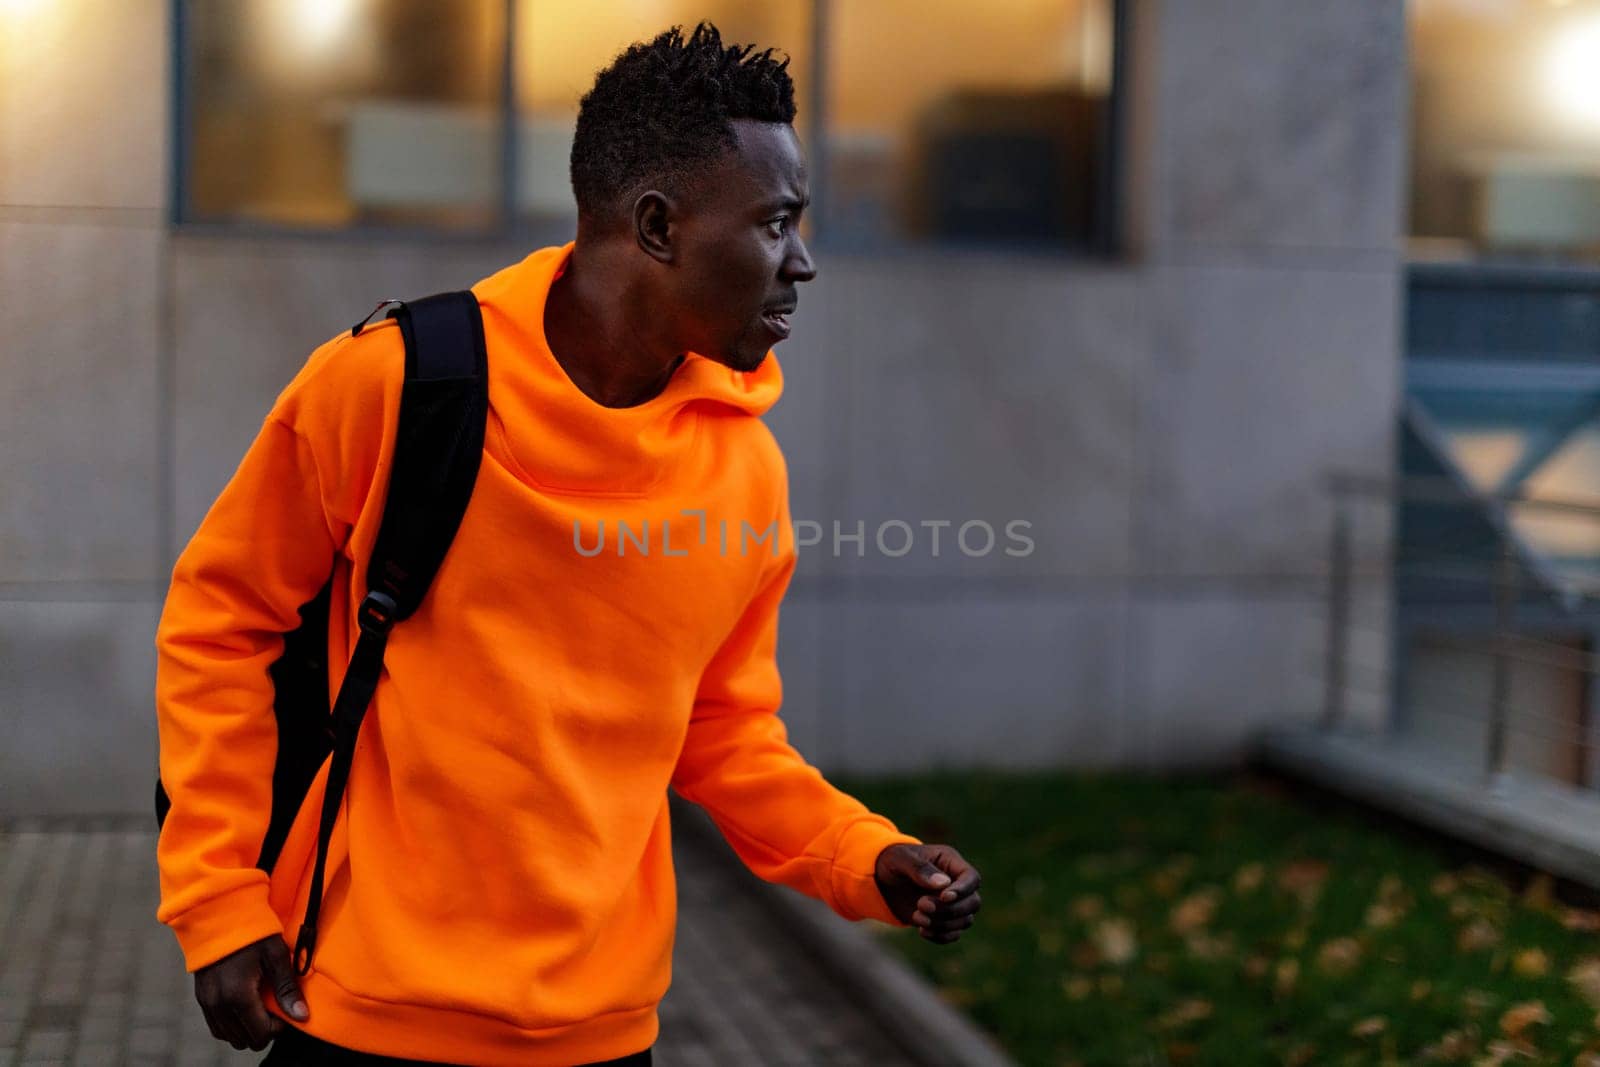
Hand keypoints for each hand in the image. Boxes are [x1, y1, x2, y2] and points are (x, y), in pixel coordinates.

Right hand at [193, 933, 308, 1050]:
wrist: (219, 914)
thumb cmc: (253, 932)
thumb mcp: (276, 956)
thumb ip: (287, 989)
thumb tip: (302, 1016)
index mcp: (238, 995)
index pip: (259, 1035)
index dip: (276, 1028)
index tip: (285, 1009)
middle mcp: (218, 1004)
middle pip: (243, 1040)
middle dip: (262, 1030)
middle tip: (274, 1008)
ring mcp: (206, 1003)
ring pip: (228, 1036)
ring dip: (246, 1028)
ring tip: (260, 1005)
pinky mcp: (201, 998)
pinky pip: (216, 1026)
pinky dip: (232, 1023)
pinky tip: (246, 1005)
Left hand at [874, 843, 980, 943]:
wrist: (880, 879)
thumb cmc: (891, 861)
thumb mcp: (900, 859)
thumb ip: (919, 869)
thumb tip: (943, 884)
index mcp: (950, 862)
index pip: (972, 878)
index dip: (963, 890)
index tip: (944, 897)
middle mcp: (956, 883)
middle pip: (973, 902)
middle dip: (949, 910)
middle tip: (921, 905)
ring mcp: (951, 903)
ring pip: (965, 920)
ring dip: (943, 924)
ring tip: (917, 917)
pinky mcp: (942, 919)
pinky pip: (954, 933)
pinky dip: (941, 936)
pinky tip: (922, 931)